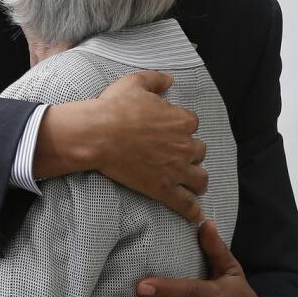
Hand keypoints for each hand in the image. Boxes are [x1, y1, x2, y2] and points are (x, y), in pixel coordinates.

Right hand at [68, 70, 208, 222]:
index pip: (192, 123)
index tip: (168, 129)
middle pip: (199, 151)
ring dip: (196, 179)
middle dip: (189, 152)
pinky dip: (192, 212)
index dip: (180, 126)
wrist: (97, 134)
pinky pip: (185, 204)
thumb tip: (171, 79)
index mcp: (182, 120)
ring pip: (200, 179)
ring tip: (190, 182)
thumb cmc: (114, 107)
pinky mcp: (164, 189)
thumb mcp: (134, 83)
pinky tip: (196, 217)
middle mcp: (185, 146)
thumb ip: (156, 79)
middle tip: (174, 154)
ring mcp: (176, 170)